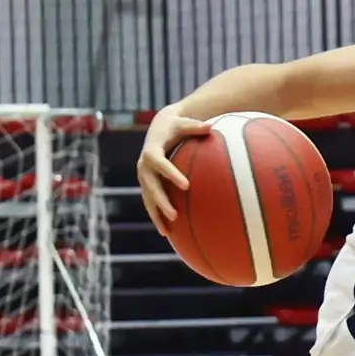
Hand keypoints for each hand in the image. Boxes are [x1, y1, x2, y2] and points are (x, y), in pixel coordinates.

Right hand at [136, 104, 209, 225]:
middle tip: (175, 215)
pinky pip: (151, 203)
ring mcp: (143, 177)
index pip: (159, 163)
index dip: (170, 174)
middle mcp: (144, 166)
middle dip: (161, 201)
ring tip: (167, 232)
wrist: (159, 128)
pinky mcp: (147, 185)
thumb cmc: (176, 126)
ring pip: (148, 199)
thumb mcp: (184, 123)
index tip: (186, 185)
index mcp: (151, 150)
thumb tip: (210, 126)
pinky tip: (167, 232)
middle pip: (150, 186)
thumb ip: (195, 126)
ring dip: (156, 215)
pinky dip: (157, 216)